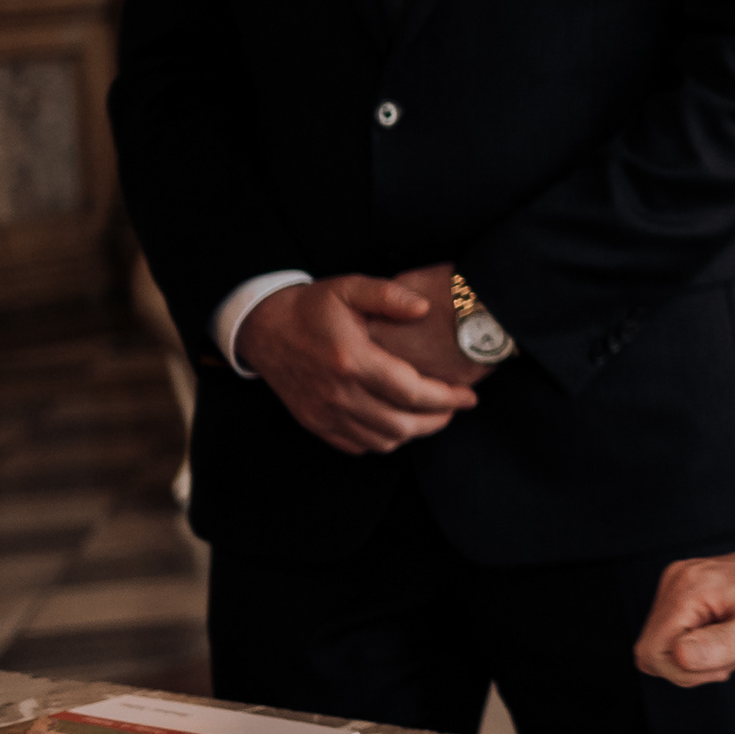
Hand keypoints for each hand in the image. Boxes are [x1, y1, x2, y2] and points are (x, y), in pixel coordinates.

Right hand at [244, 276, 478, 454]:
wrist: (264, 328)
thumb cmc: (313, 306)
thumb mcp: (350, 288)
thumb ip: (390, 294)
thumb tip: (425, 308)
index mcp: (352, 359)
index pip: (411, 392)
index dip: (447, 398)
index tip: (469, 396)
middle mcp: (338, 393)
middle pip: (402, 424)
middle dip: (438, 419)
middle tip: (456, 406)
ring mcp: (324, 412)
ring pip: (383, 440)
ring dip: (414, 432)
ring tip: (433, 414)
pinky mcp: (315, 423)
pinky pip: (358, 445)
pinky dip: (385, 440)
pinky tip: (399, 421)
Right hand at [633, 540, 734, 686]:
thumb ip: (722, 645)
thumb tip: (678, 657)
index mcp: (690, 588)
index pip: (652, 654)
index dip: (685, 672)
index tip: (727, 662)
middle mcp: (676, 581)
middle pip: (654, 651)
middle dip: (695, 664)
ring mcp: (680, 583)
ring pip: (666, 645)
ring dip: (703, 655)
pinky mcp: (688, 591)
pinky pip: (679, 634)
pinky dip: (706, 643)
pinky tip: (734, 631)